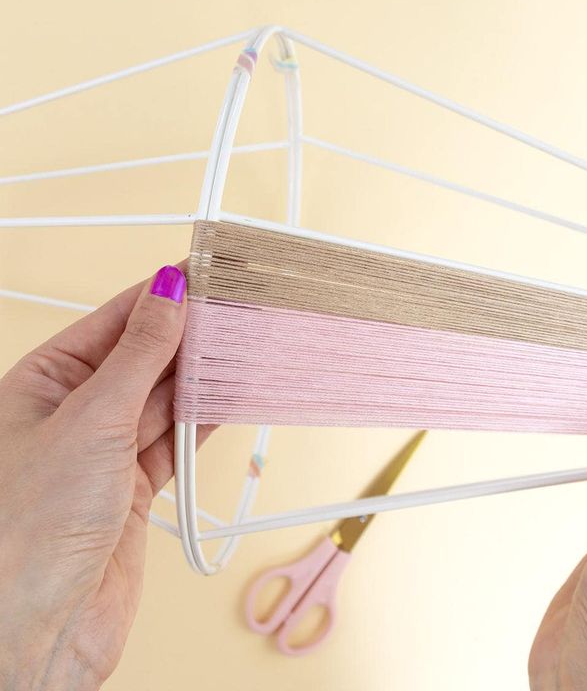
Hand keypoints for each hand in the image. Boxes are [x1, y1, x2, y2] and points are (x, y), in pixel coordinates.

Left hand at [0, 265, 210, 689]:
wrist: (37, 631)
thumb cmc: (26, 529)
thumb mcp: (90, 419)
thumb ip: (139, 355)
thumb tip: (169, 292)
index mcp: (42, 382)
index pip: (114, 322)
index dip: (161, 295)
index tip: (205, 272)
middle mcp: (73, 412)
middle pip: (144, 357)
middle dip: (188, 334)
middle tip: (236, 306)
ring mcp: (105, 449)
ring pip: (165, 397)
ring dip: (203, 374)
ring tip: (243, 343)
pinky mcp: (135, 484)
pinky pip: (176, 437)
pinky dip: (205, 417)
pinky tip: (230, 392)